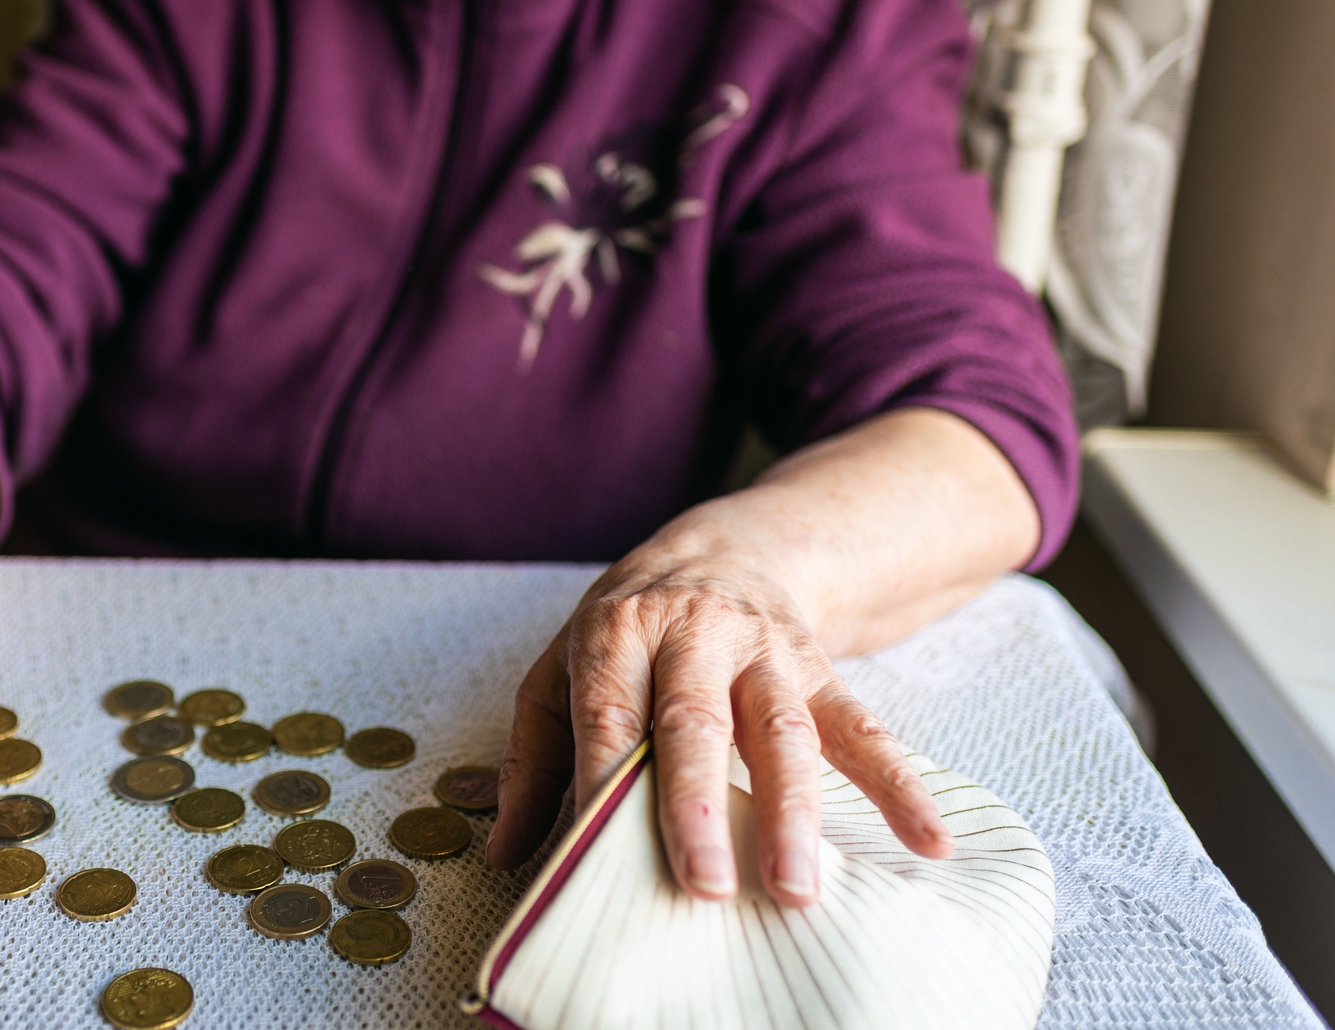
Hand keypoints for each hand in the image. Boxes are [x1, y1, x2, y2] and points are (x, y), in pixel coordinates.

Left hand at [485, 549, 953, 903]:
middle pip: (696, 723)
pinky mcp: (821, 672)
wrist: (728, 547)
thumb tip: (504, 851)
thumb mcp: (561, 668)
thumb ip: (532, 759)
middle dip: (698, 804)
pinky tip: (930, 839)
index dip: (605, 775)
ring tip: (797, 886)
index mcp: (618, 634)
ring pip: (783, 730)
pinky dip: (900, 784)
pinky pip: (863, 728)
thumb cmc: (630, 627)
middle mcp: (693, 636)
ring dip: (792, 810)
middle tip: (705, 885)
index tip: (602, 849)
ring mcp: (765, 653)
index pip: (608, 710)